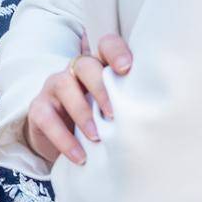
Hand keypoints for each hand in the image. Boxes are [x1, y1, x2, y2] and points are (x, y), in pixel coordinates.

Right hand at [21, 33, 132, 166]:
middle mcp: (75, 71)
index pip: (106, 45)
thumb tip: (163, 116)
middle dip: (100, 87)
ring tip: (97, 137)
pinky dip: (64, 138)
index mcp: (99, 66)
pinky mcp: (38, 109)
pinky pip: (47, 118)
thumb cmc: (100, 121)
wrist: (62, 142)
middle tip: (114, 114)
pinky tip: (80, 156)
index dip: (116, 52)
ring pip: (63, 85)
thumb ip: (131, 103)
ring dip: (82, 112)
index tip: (127, 68)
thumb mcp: (115, 110)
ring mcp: (54, 87)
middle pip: (84, 64)